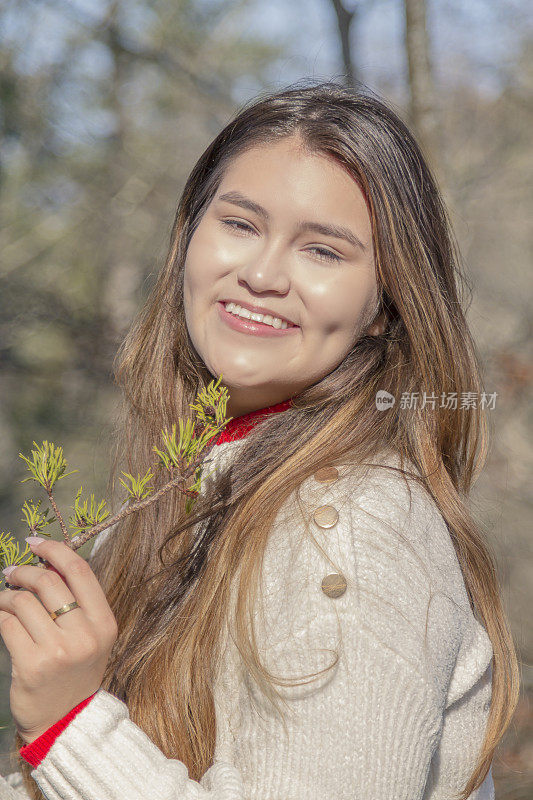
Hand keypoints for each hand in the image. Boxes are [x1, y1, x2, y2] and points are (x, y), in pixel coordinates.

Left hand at [0, 538, 117, 743]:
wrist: (66, 722)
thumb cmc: (76, 672)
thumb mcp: (90, 637)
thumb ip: (77, 602)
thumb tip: (49, 561)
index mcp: (105, 623)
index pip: (80, 572)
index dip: (56, 550)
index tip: (36, 542)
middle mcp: (85, 635)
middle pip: (49, 582)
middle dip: (24, 571)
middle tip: (12, 572)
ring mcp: (58, 652)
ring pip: (24, 602)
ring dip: (7, 595)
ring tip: (4, 599)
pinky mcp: (32, 666)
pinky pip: (8, 625)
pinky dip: (0, 615)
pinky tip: (2, 617)